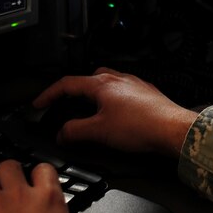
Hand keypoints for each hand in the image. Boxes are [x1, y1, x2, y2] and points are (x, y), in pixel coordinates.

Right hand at [33, 67, 199, 157]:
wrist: (173, 129)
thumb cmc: (142, 126)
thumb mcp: (99, 132)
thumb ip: (75, 131)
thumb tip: (62, 134)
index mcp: (102, 84)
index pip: (66, 84)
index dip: (48, 95)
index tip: (39, 104)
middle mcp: (117, 79)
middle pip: (86, 80)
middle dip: (72, 93)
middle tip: (62, 106)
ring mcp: (133, 85)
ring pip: (105, 85)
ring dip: (92, 97)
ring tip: (88, 113)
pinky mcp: (145, 94)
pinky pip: (121, 93)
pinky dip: (110, 102)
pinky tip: (114, 117)